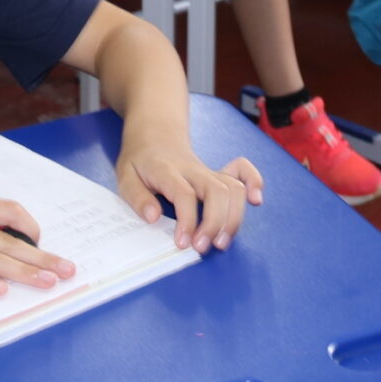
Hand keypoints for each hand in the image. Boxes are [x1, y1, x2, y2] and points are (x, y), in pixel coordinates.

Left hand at [115, 125, 263, 251]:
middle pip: (216, 191)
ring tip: (221, 243)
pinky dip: (253, 182)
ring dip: (233, 218)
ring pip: (232, 188)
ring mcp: (208, 171)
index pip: (184, 193)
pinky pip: (242, 171)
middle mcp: (192, 169)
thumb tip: (153, 217)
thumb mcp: (125, 176)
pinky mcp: (218, 173)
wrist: (154, 134)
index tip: (183, 243)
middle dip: (214, 223)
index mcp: (166, 169)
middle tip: (202, 247)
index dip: (187, 220)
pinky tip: (256, 200)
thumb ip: (137, 197)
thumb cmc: (139, 160)